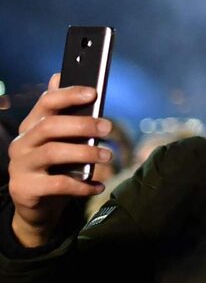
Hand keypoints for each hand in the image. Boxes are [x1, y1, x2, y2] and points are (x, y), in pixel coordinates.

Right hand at [7, 74, 112, 247]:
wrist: (36, 205)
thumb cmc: (54, 168)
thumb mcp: (60, 142)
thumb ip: (64, 115)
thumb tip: (58, 76)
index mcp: (31, 126)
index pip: (46, 103)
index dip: (68, 95)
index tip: (93, 93)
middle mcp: (21, 143)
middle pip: (50, 126)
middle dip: (82, 125)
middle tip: (108, 128)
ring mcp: (20, 166)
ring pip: (53, 153)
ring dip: (85, 152)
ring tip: (108, 156)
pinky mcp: (25, 188)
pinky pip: (58, 184)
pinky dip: (82, 185)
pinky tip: (99, 186)